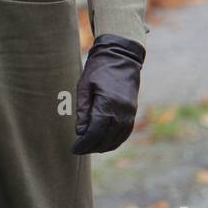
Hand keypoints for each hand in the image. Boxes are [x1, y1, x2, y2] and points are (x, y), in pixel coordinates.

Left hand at [72, 33, 145, 154]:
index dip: (84, 144)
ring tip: (89, 146)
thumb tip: (80, 132)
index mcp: (107, 104)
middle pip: (106, 139)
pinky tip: (103, 142)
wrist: (121, 57)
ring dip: (102, 146)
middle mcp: (121, 112)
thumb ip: (83, 110)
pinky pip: (124, 134)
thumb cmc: (99, 70)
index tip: (74, 149)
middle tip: (79, 149)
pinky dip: (113, 141)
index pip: (95, 133)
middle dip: (91, 147)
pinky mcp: (133, 113)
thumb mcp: (84, 87)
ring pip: (116, 139)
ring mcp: (129, 114)